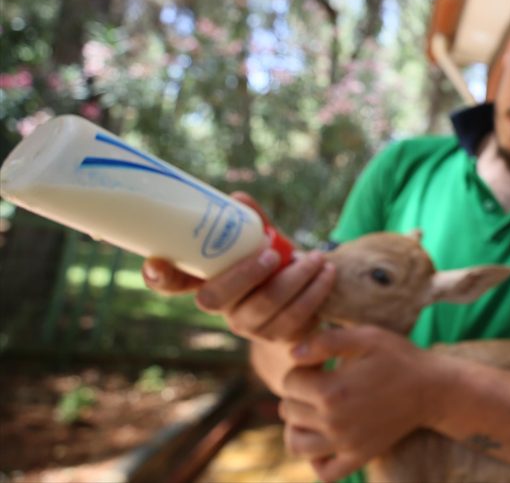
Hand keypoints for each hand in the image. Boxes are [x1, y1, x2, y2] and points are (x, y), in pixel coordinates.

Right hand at [141, 192, 336, 343]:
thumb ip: (252, 222)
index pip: (169, 282)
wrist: (304, 302)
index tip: (156, 263)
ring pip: (264, 307)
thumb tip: (238, 198)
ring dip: (295, 279)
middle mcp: (220, 306)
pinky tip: (327, 274)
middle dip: (245, 274)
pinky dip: (315, 292)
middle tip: (273, 253)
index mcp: (206, 279)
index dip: (159, 275)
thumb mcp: (262, 241)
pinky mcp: (277, 338)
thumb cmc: (274, 263)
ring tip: (317, 258)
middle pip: (214, 299)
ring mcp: (246, 325)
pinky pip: (295, 319)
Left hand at [278, 325, 453, 481]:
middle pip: (288, 410)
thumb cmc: (399, 358)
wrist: (433, 389)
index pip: (289, 381)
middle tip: (324, 382)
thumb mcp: (366, 337)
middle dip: (299, 393)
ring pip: (295, 444)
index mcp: (332, 391)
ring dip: (299, 425)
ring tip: (317, 410)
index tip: (322, 363)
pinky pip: (324, 472)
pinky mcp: (359, 458)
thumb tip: (292, 353)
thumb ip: (326, 341)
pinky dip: (317, 459)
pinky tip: (326, 439)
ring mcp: (346, 445)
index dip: (303, 367)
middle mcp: (334, 423)